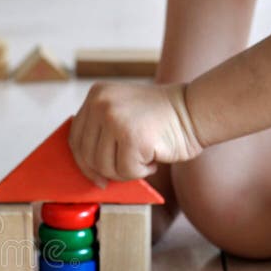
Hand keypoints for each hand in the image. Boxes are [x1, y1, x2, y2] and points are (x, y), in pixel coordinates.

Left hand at [69, 82, 202, 186]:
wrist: (196, 110)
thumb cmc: (161, 118)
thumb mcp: (122, 111)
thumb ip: (101, 129)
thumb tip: (85, 165)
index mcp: (96, 95)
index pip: (75, 137)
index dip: (82, 162)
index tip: (94, 176)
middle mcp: (102, 104)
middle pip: (88, 155)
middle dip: (107, 170)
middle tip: (129, 166)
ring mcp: (115, 119)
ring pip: (105, 166)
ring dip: (127, 170)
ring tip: (146, 155)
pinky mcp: (132, 137)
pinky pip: (126, 171)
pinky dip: (142, 171)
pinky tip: (154, 156)